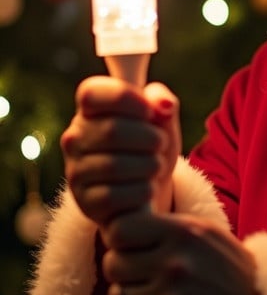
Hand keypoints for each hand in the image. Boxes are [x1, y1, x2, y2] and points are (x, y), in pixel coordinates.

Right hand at [60, 76, 181, 226]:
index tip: (150, 111)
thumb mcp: (160, 120)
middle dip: (149, 137)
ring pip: (115, 166)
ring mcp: (76, 171)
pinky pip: (116, 195)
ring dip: (149, 165)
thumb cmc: (150, 146)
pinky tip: (147, 188)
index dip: (127, 98)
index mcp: (89, 110)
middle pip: (112, 130)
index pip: (92, 92)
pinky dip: (143, 191)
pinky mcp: (85, 201)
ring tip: (156, 165)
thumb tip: (163, 104)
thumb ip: (162, 101)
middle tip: (161, 144)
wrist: (146, 191)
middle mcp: (74, 138)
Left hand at [102, 211, 256, 294]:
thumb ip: (166, 225)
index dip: (120, 240)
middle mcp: (174, 265)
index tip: (130, 247)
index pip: (119, 231)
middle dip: (123, 271)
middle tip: (142, 276)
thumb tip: (119, 224)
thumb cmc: (228, 269)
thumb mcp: (205, 233)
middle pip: (114, 264)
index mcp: (183, 234)